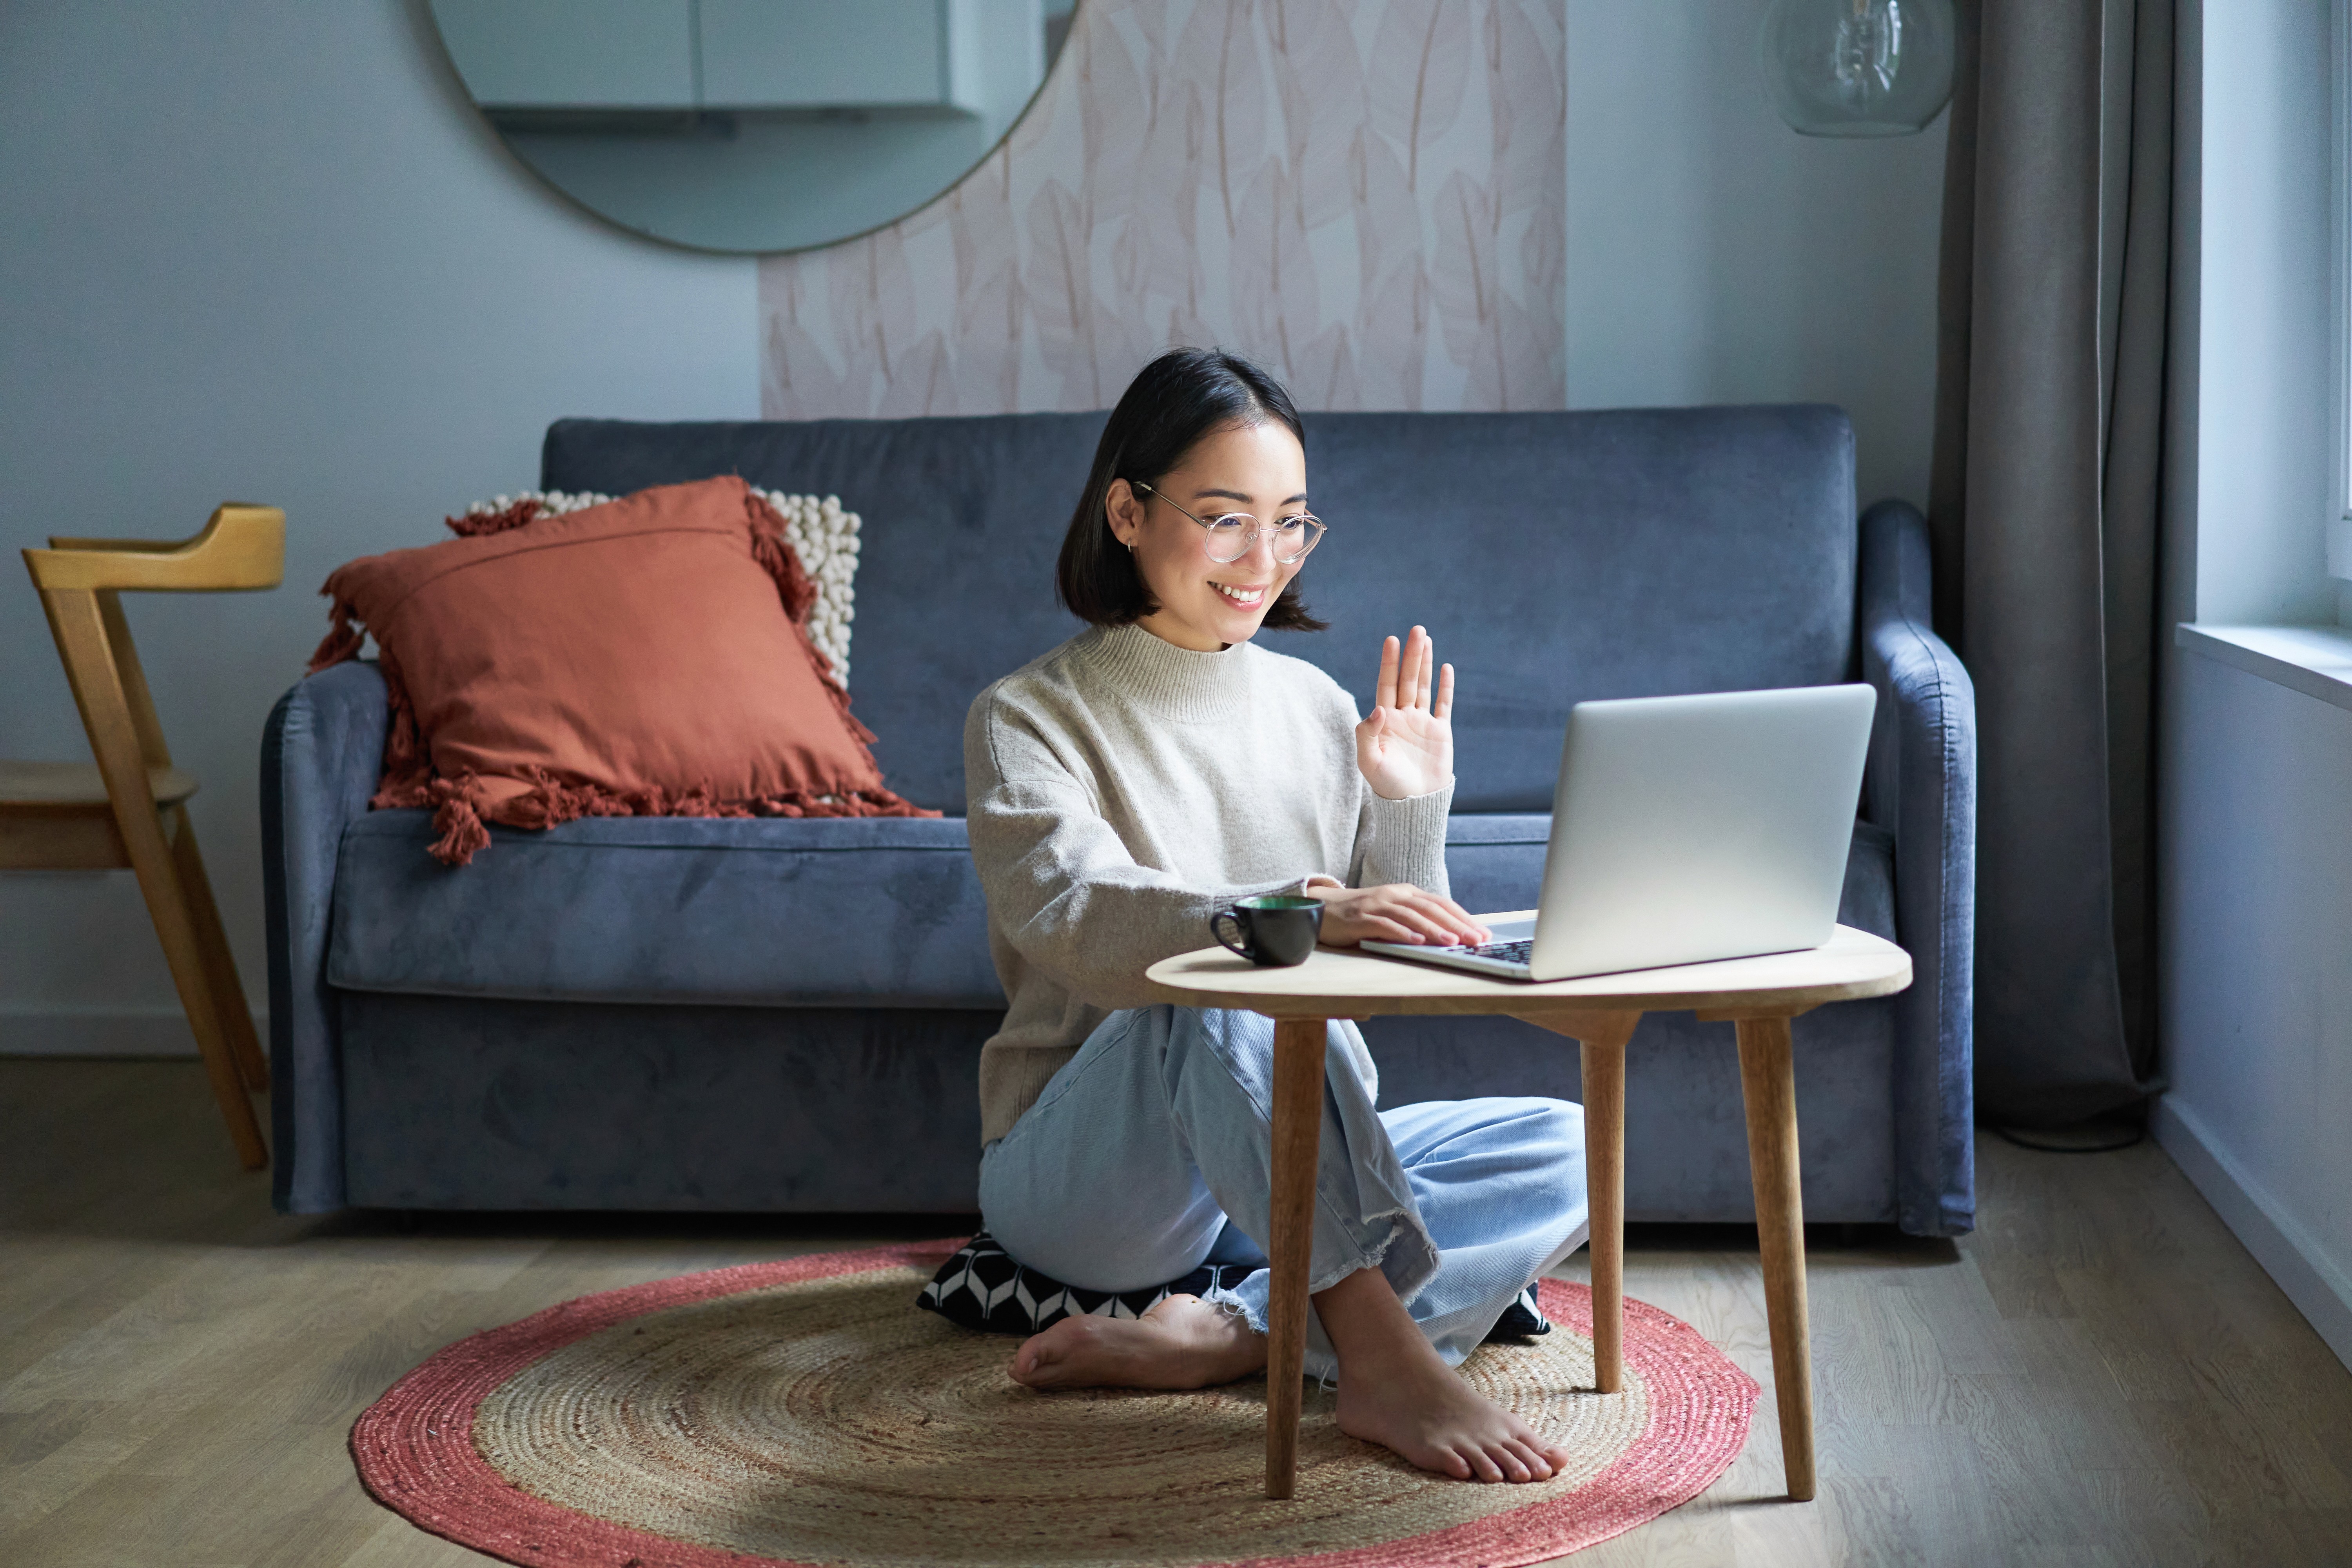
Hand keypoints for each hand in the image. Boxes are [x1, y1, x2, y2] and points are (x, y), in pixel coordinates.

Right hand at [1306, 878, 1491, 947]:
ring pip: (1411, 915)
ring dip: (1434, 929)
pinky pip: (1384, 925)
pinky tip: (1417, 943)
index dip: (1464, 917)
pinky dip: (1402, 933)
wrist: (1322, 908)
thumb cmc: (1362, 915)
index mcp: (1406, 893)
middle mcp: (1394, 895)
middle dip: (1457, 924)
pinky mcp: (1360, 918)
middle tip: (1476, 940)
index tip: (1483, 933)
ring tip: (1452, 942)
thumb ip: (1416, 920)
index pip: (1441, 903)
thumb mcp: (1392, 914)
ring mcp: (1376, 905)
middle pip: (1431, 908)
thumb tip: (1450, 936)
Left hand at [1356, 626, 1454, 800]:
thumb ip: (1367, 734)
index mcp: (1383, 721)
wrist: (1413, 803)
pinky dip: (1446, 687)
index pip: (1386, 684)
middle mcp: (1402, 717)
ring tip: (1426, 639)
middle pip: (1407, 679)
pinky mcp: (1440, 732)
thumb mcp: (1369, 761)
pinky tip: (1445, 667)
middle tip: (1416, 630)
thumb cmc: (1387, 784)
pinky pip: (1444, 705)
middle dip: (1411, 655)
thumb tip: (1378, 708)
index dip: (1389, 663)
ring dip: (1425, 663)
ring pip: (1424, 686)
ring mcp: (1422, 723)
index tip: (1390, 640)